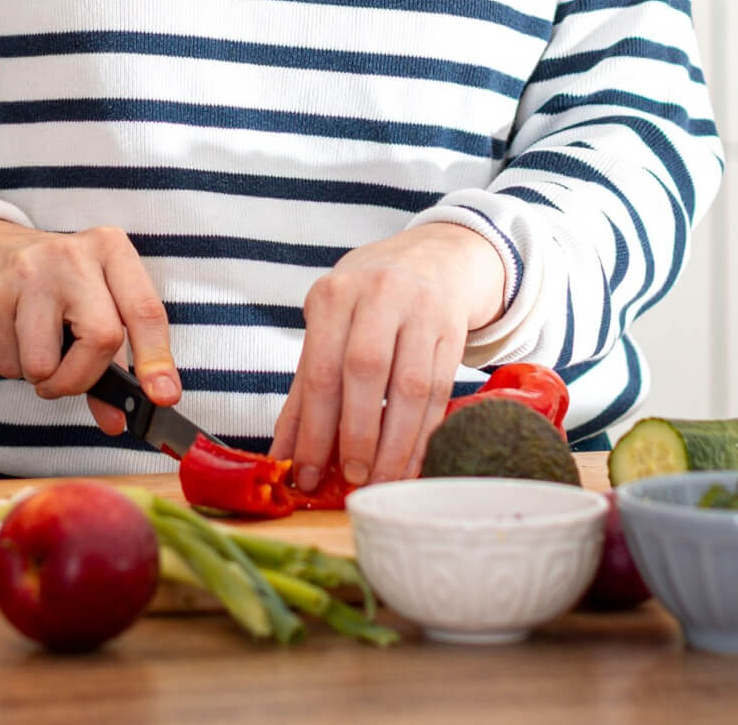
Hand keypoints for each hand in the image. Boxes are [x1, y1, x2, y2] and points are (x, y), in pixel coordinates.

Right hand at [0, 218, 179, 435]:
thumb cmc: (50, 282)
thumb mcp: (90, 299)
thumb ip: (109, 357)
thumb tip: (117, 419)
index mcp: (110, 249)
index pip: (145, 310)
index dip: (157, 360)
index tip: (163, 397)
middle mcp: (74, 255)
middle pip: (102, 339)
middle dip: (84, 379)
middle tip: (68, 382)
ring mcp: (30, 272)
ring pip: (46, 364)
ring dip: (42, 377)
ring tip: (36, 348)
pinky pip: (9, 365)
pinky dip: (12, 366)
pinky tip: (12, 335)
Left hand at [269, 223, 506, 490]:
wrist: (433, 258)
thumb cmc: (369, 299)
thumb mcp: (330, 325)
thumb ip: (306, 389)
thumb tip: (283, 454)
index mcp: (335, 294)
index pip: (320, 369)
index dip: (314, 429)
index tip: (308, 474)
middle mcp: (378, 294)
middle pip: (365, 371)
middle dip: (357, 434)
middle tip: (351, 477)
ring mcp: (421, 309)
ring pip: (410, 386)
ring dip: (395, 443)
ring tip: (381, 479)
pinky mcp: (453, 329)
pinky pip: (439, 390)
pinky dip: (423, 434)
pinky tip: (411, 461)